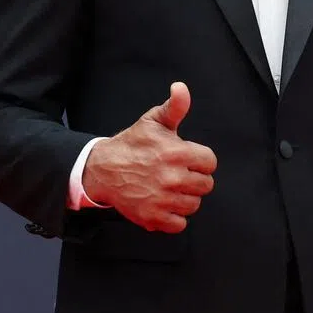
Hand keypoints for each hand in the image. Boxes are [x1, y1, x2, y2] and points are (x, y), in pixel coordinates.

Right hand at [82, 82, 217, 232]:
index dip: (201, 160)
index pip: (210, 162)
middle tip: (179, 174)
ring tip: (171, 188)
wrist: (102, 168)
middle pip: (205, 185)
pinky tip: (165, 204)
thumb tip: (181, 88)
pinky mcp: (153, 217)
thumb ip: (175, 107)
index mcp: (176, 152)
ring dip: (185, 198)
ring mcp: (162, 200)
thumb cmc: (132, 144)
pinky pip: (179, 224)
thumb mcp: (153, 121)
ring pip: (194, 204)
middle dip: (195, 179)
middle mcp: (172, 177)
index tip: (188, 159)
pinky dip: (174, 217)